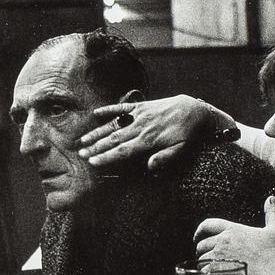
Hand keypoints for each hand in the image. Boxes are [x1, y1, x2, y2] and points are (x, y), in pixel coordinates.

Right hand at [77, 95, 223, 170]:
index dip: (107, 157)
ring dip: (97, 133)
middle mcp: (141, 127)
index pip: (123, 151)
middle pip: (114, 139)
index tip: (93, 162)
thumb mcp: (182, 149)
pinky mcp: (141, 106)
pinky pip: (122, 108)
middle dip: (96, 147)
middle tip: (80, 154)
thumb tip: (149, 168)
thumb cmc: (187, 133)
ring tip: (83, 140)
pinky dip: (109, 109)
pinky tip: (96, 113)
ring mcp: (139, 115)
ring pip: (114, 125)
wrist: (193, 110)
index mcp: (149, 140)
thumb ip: (165, 158)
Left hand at [193, 196, 274, 274]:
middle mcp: (223, 240)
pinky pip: (204, 273)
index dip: (199, 231)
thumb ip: (271, 213)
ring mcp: (219, 256)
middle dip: (202, 252)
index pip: (208, 224)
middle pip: (202, 245)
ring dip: (203, 266)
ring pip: (201, 260)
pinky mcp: (218, 270)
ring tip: (210, 271)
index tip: (197, 237)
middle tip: (207, 259)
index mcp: (233, 229)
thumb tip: (271, 199)